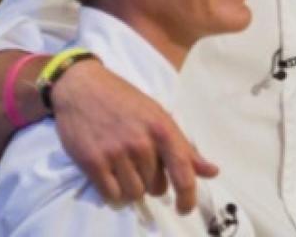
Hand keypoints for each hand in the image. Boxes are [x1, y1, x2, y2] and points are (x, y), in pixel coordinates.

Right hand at [51, 59, 218, 212]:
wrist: (83, 88)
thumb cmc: (125, 101)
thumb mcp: (159, 116)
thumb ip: (184, 147)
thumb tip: (212, 172)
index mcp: (163, 130)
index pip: (183, 173)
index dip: (188, 196)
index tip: (184, 208)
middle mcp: (142, 143)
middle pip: (157, 187)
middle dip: (152, 182)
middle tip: (140, 164)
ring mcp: (116, 153)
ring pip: (135, 193)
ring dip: (131, 188)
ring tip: (124, 167)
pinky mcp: (92, 162)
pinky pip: (112, 195)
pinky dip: (113, 192)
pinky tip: (111, 176)